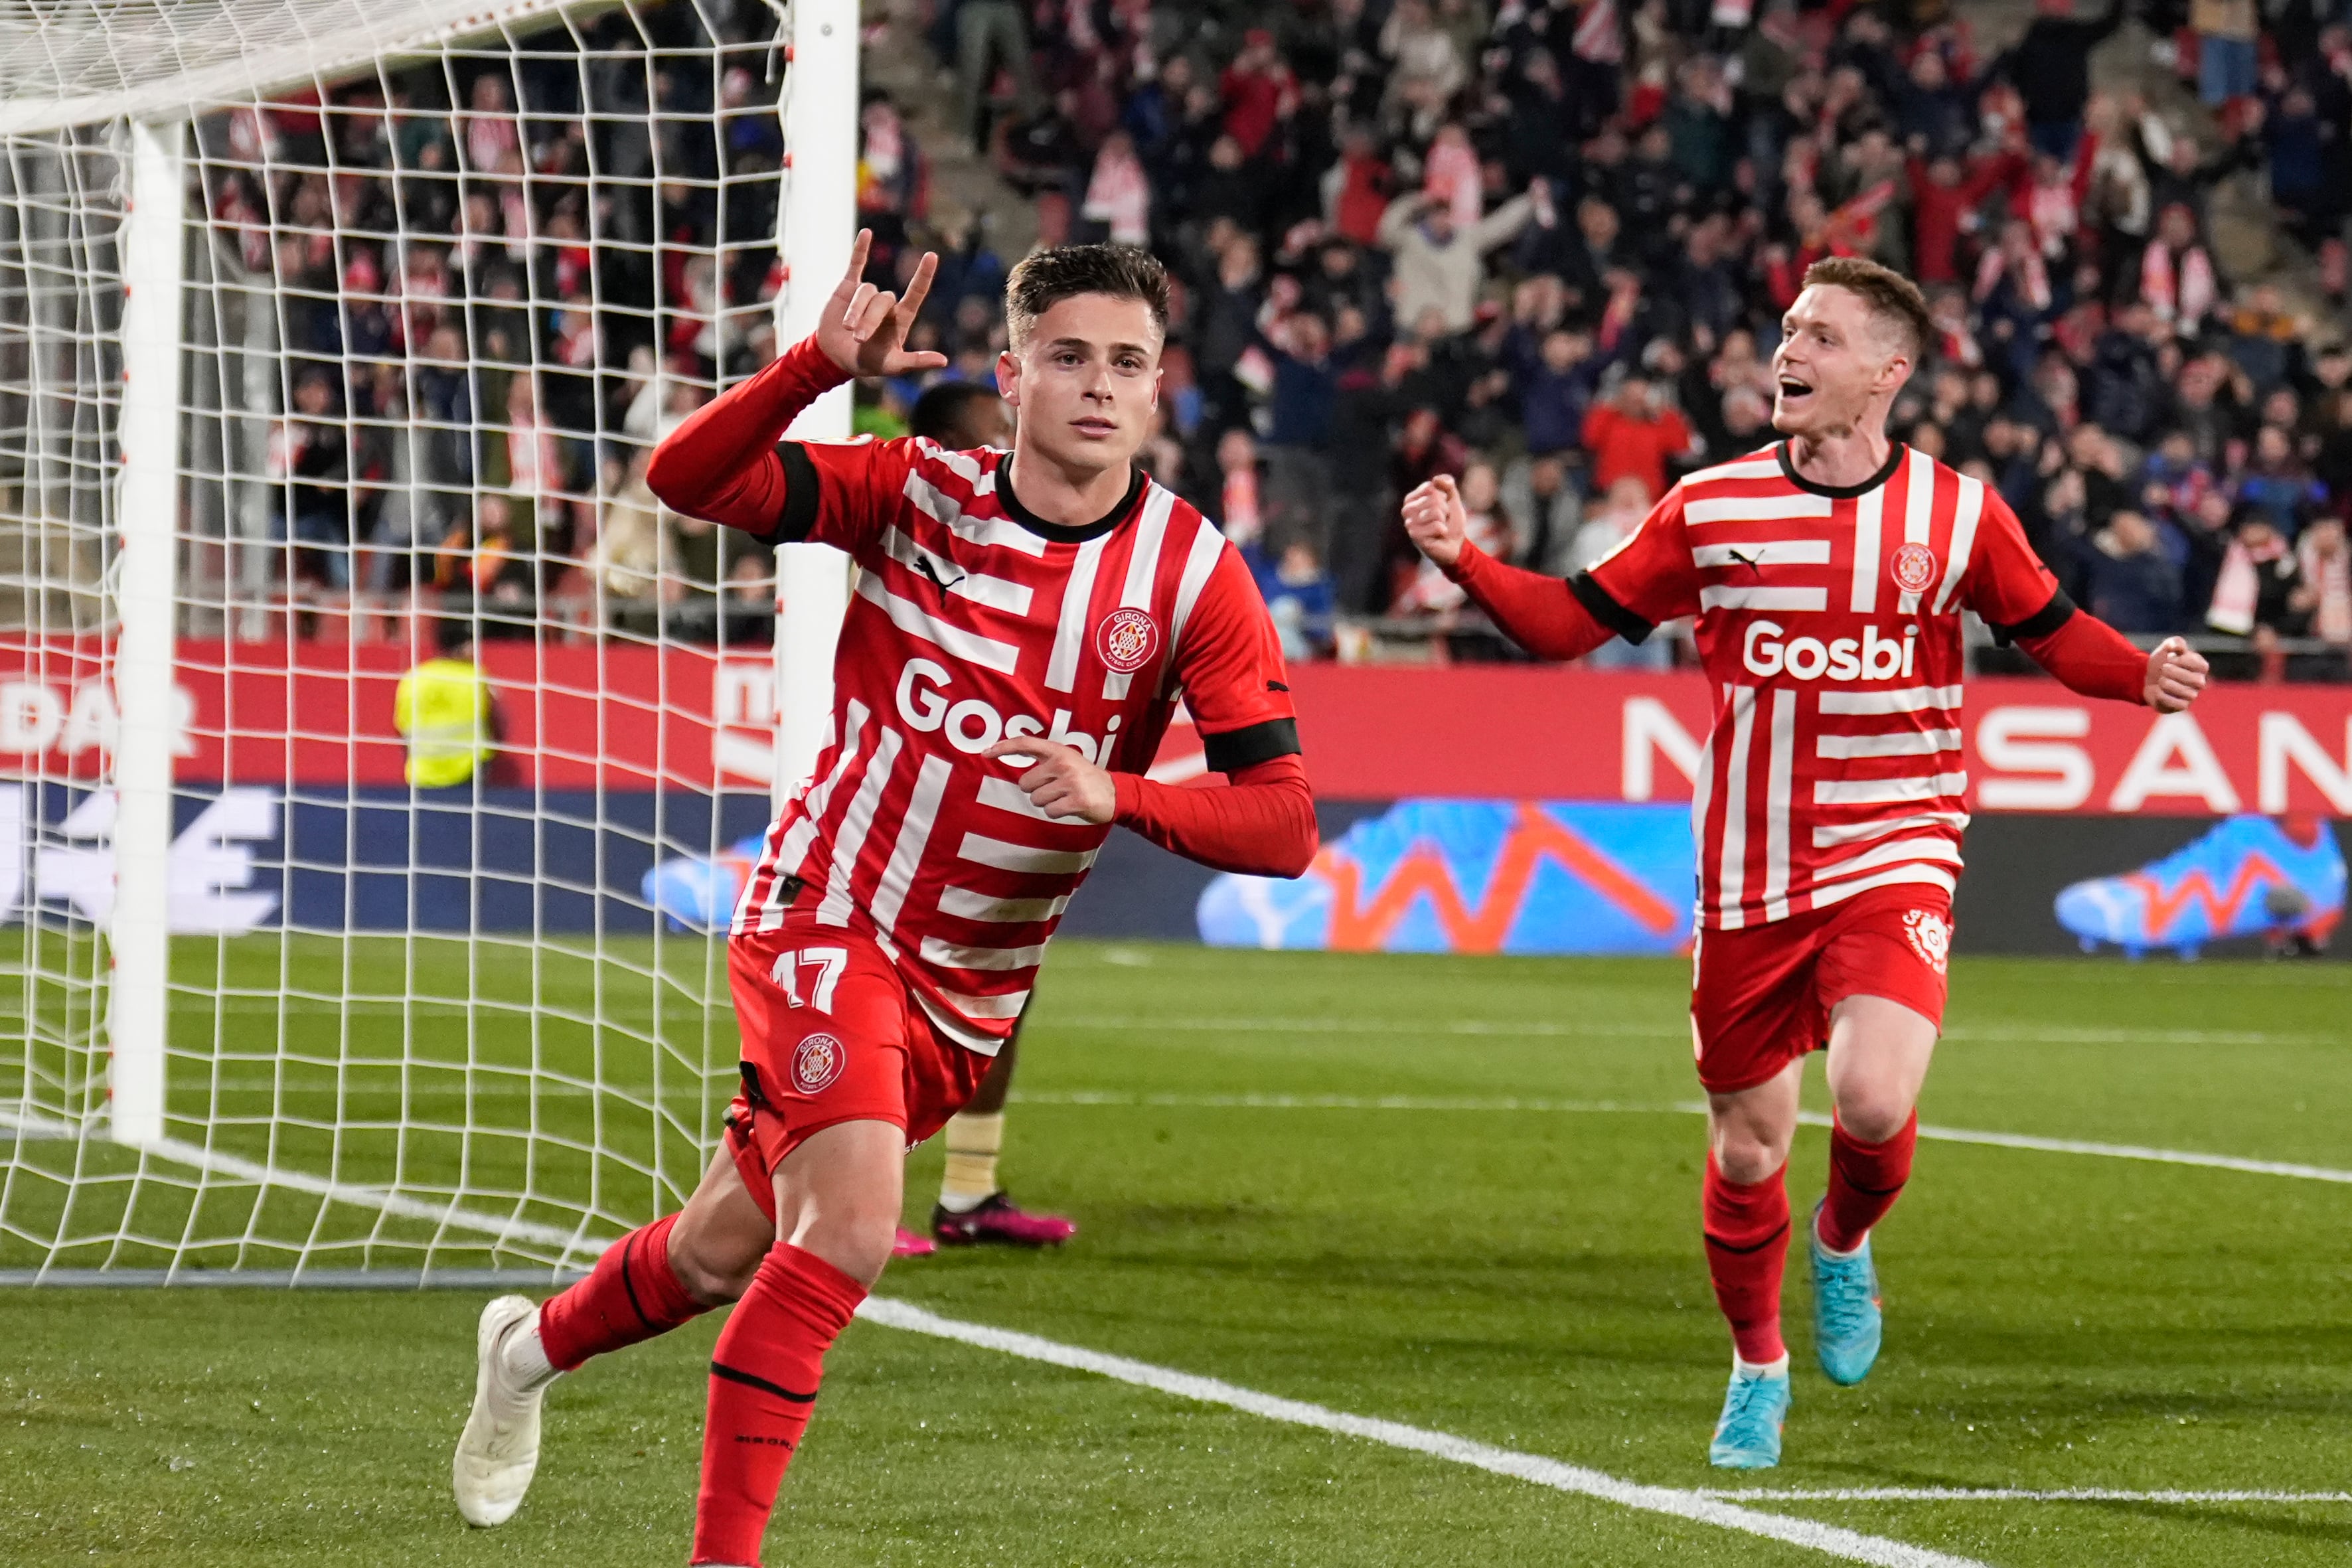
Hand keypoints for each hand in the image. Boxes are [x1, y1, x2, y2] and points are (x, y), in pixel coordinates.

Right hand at [815, 229, 947, 379]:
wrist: (835, 358)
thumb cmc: (868, 363)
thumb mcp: (893, 366)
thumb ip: (916, 362)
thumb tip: (944, 361)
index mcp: (901, 318)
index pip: (916, 293)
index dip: (923, 275)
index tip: (932, 256)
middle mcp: (887, 304)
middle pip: (883, 299)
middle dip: (869, 318)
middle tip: (858, 338)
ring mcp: (868, 294)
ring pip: (866, 291)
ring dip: (855, 311)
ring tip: (847, 328)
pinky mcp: (848, 288)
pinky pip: (856, 265)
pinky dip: (860, 249)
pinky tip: (867, 233)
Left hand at [981, 737, 1116, 822]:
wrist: (1115, 793)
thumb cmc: (1084, 777)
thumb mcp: (1067, 760)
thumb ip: (1044, 759)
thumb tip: (1011, 754)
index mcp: (1058, 751)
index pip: (1025, 743)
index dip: (1003, 747)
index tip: (985, 753)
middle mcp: (1062, 763)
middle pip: (1025, 783)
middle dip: (1036, 790)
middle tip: (1056, 789)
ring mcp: (1070, 782)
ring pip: (1036, 800)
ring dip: (1047, 803)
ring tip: (1065, 797)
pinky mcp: (1077, 800)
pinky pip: (1050, 812)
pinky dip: (1057, 813)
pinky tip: (1070, 807)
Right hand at [1401, 472, 1468, 567]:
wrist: (1455, 544)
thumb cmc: (1450, 521)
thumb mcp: (1452, 500)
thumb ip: (1447, 485)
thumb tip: (1436, 479)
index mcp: (1412, 498)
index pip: (1431, 487)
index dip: (1443, 497)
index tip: (1442, 507)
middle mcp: (1407, 510)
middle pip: (1433, 499)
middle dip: (1445, 510)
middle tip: (1442, 520)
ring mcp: (1409, 523)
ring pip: (1435, 512)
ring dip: (1444, 521)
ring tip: (1440, 527)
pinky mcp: (1415, 536)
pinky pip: (1436, 526)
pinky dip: (1443, 530)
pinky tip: (1439, 536)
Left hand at [2144, 635, 2208, 712]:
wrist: (2147, 677)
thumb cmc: (2163, 662)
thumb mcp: (2167, 648)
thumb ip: (2174, 643)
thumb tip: (2175, 647)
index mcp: (2201, 666)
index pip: (2199, 665)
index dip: (2182, 660)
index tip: (2169, 657)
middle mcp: (2200, 682)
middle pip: (2196, 680)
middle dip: (2175, 672)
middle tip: (2163, 668)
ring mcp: (2192, 695)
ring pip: (2188, 694)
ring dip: (2169, 685)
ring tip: (2161, 679)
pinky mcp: (2181, 706)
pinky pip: (2177, 704)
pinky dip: (2164, 696)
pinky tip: (2158, 690)